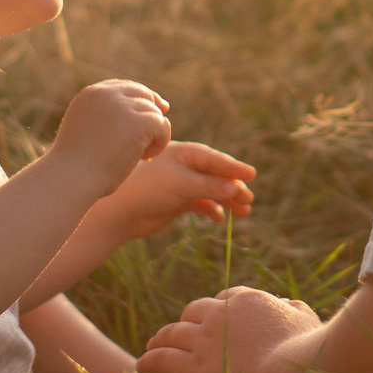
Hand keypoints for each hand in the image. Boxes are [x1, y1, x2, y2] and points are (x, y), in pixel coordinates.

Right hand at [51, 79, 171, 193]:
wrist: (72, 178)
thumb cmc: (79, 166)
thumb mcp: (89, 131)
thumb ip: (108, 117)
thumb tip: (143, 110)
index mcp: (91, 93)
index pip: (126, 88)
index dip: (142, 100)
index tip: (153, 115)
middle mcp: (106, 93)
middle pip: (144, 95)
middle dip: (152, 114)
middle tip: (152, 139)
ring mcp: (123, 106)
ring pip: (154, 113)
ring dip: (153, 135)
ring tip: (141, 157)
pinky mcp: (138, 122)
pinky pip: (162, 126)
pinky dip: (160, 143)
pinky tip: (146, 158)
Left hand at [93, 142, 256, 240]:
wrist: (120, 210)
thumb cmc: (149, 188)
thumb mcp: (182, 184)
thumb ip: (210, 186)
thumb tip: (236, 188)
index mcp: (184, 153)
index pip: (215, 159)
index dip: (234, 168)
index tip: (252, 175)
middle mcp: (184, 167)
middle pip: (216, 176)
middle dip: (233, 187)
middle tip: (248, 200)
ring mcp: (181, 184)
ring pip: (211, 191)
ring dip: (226, 200)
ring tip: (243, 212)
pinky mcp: (177, 201)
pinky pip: (201, 204)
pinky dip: (211, 210)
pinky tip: (218, 219)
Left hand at [135, 286, 320, 372]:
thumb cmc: (306, 351)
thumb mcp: (307, 321)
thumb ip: (296, 309)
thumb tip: (290, 304)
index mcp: (248, 302)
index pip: (223, 300)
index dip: (215, 311)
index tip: (211, 322)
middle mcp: (221, 315)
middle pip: (193, 312)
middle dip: (185, 322)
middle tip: (179, 334)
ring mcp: (204, 340)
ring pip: (172, 333)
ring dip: (161, 339)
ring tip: (153, 346)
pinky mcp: (192, 368)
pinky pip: (162, 359)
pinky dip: (149, 361)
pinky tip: (141, 367)